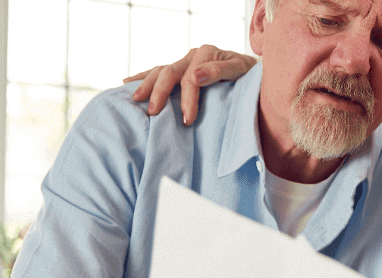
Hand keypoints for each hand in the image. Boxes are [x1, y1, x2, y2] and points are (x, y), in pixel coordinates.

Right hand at [124, 44, 257, 125]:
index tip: (187, 119)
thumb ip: (220, 71)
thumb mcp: (242, 70)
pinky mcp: (180, 69)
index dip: (187, 99)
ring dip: (147, 85)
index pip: (191, 78)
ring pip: (160, 70)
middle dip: (161, 93)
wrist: (254, 72)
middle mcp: (192, 55)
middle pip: (170, 72)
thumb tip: (195, 75)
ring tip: (137, 100)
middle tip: (154, 113)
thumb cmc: (250, 75)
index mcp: (207, 53)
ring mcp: (184, 62)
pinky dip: (142, 76)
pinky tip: (127, 82)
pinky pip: (157, 71)